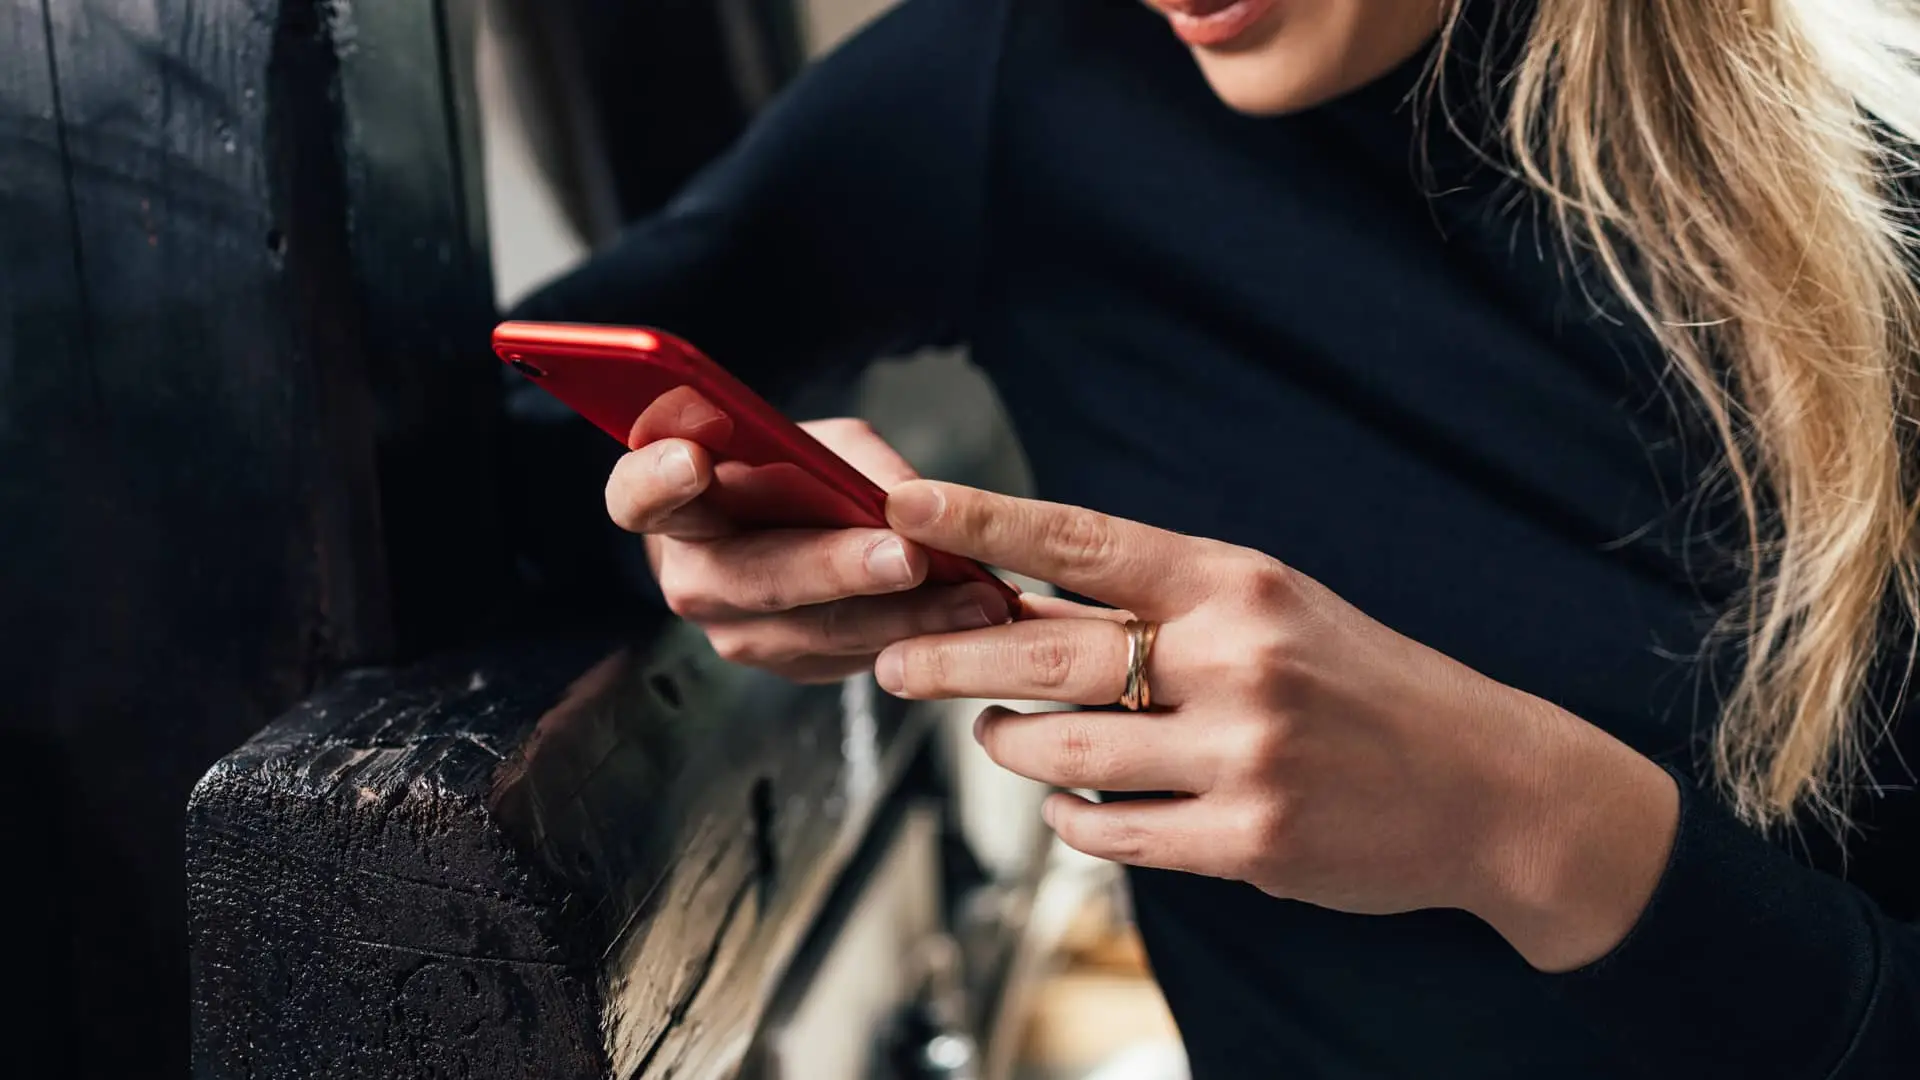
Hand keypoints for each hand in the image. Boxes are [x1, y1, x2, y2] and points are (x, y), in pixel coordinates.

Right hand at [604, 397, 1014, 682]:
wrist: (790, 529)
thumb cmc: (791, 472)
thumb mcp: (818, 442)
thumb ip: (847, 462)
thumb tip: (910, 504)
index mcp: (673, 505)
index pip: (637, 496)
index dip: (657, 480)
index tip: (694, 460)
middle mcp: (691, 577)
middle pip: (753, 577)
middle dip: (837, 567)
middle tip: (907, 556)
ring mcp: (736, 633)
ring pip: (815, 630)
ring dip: (904, 617)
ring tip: (976, 596)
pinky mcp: (788, 665)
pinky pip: (850, 657)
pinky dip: (916, 636)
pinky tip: (969, 619)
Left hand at [872, 480, 1680, 971]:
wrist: (1489, 785)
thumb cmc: (1365, 686)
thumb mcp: (1277, 609)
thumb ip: (1165, 604)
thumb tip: (1029, 600)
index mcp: (1238, 582)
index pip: (1085, 539)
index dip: (985, 519)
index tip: (904, 502)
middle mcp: (1238, 657)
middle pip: (1048, 651)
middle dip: (950, 660)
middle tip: (893, 666)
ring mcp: (1244, 752)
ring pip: (1065, 752)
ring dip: (1011, 747)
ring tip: (999, 737)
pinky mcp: (1251, 839)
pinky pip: (1113, 832)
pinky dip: (1074, 820)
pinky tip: (1072, 805)